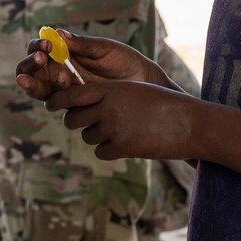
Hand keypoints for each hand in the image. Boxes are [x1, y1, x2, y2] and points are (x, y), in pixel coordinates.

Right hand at [14, 28, 166, 101]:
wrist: (144, 84)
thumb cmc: (125, 62)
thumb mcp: (104, 49)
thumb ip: (81, 44)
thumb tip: (56, 32)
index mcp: (64, 56)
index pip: (39, 51)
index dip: (36, 47)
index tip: (46, 44)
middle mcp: (59, 74)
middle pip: (30, 71)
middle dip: (28, 64)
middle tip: (40, 58)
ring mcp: (64, 92)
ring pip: (36, 89)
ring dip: (33, 80)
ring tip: (45, 68)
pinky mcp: (73, 107)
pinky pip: (53, 103)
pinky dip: (52, 92)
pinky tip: (63, 81)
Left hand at [47, 79, 201, 161]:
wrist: (190, 123)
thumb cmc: (164, 104)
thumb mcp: (134, 90)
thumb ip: (109, 94)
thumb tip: (85, 101)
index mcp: (110, 89)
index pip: (71, 95)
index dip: (57, 101)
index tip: (50, 104)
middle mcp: (108, 107)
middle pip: (72, 119)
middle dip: (75, 122)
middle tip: (84, 123)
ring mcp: (114, 128)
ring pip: (87, 136)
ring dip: (97, 136)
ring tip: (119, 131)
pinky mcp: (122, 147)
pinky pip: (101, 151)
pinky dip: (108, 150)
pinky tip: (125, 144)